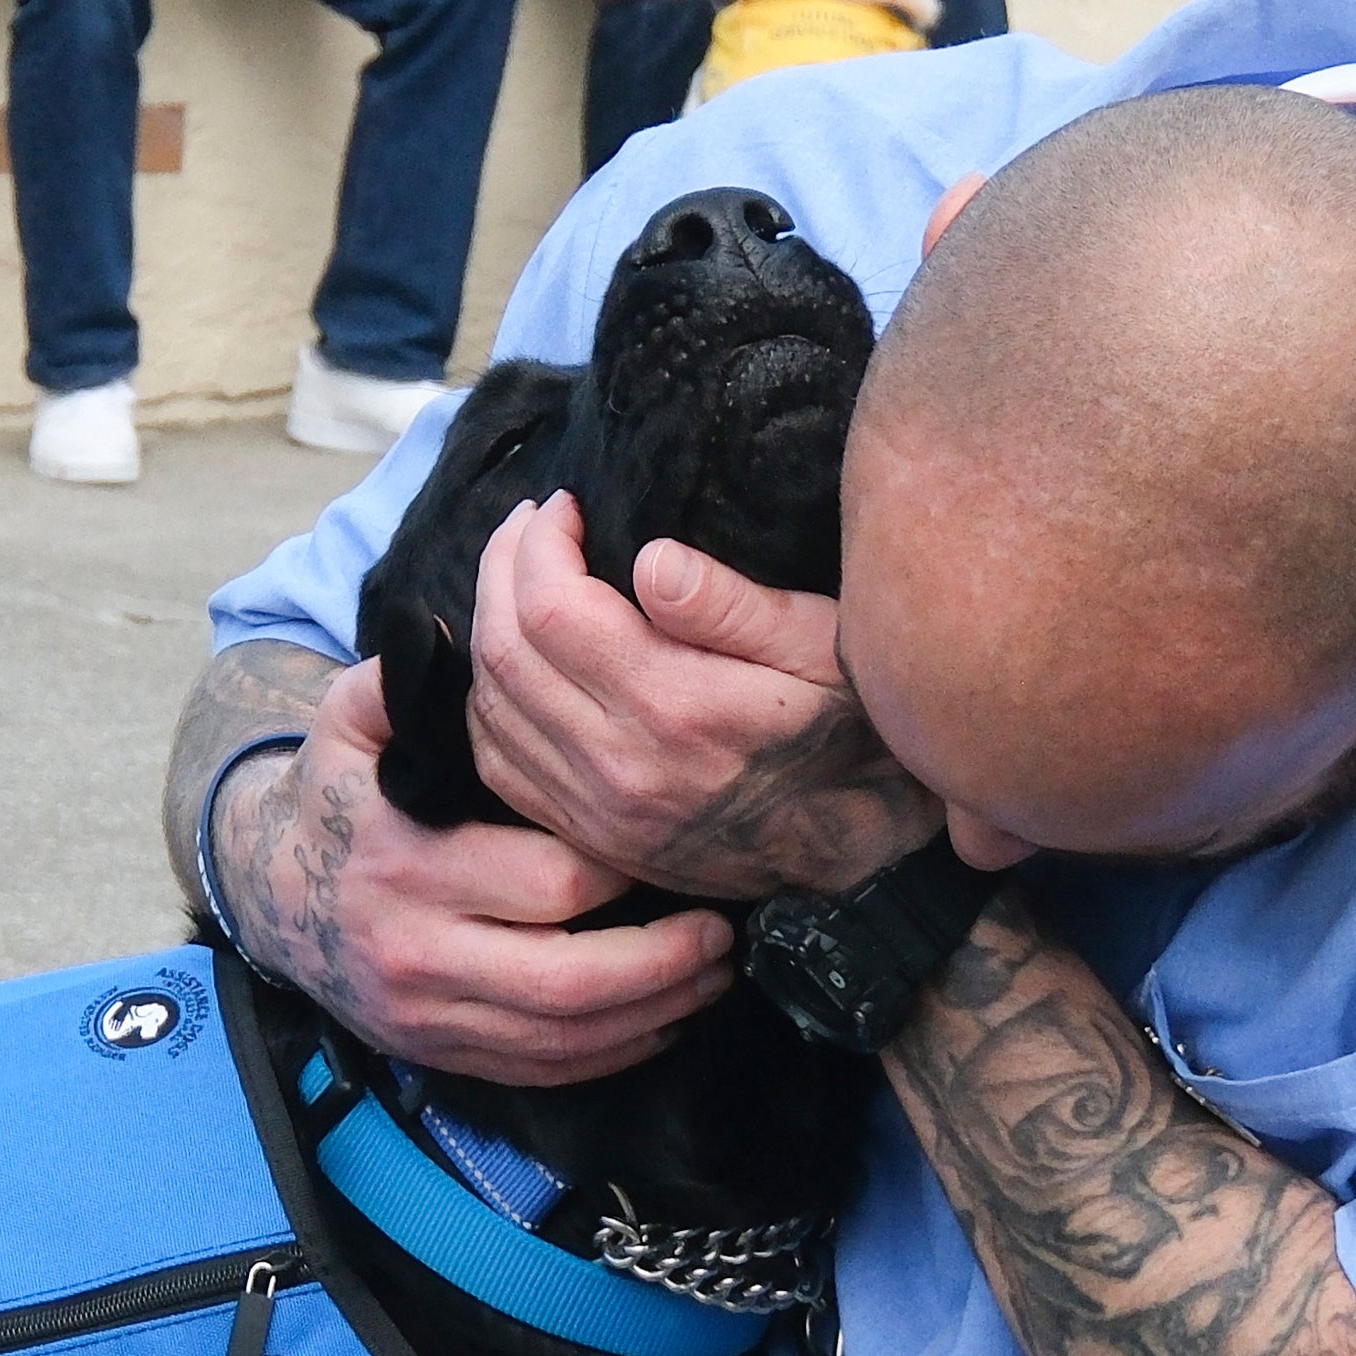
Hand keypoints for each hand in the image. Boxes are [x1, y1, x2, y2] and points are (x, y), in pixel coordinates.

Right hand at [220, 658, 735, 1087]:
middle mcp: (417, 950)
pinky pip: (541, 1070)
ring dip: (653, 1012)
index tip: (666, 843)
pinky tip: (660, 1019)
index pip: (550, 881)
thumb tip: (471, 635)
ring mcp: (427, 1013)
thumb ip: (407, 677)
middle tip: (723, 930)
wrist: (267, 895)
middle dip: (663, 960)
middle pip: (569, 979)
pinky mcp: (437, 1051)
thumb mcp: (348, 722)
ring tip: (712, 975)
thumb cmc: (333, 796)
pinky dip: (610, 1053)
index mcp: (408, 861)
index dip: (624, 867)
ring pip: (565, 1037)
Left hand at [463, 493, 938, 903]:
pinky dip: (488, 702)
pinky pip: (499, 765)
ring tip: (518, 576)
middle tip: (530, 525)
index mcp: (674, 706)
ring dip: (487, 628)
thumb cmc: (854, 729)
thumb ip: (733, 606)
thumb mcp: (825, 647)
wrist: (868, 851)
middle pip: (502, 652)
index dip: (540, 542)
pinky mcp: (591, 837)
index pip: (550, 608)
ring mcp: (597, 810)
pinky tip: (515, 661)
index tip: (565, 504)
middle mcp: (620, 764)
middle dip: (501, 568)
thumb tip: (652, 559)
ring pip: (488, 707)